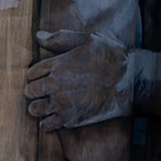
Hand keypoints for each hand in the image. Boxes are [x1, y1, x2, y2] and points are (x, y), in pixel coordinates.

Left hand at [25, 29, 143, 130]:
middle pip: (30, 91)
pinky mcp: (71, 118)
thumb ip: (60, 38)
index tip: (41, 77)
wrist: (130, 81)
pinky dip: (47, 122)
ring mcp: (63, 103)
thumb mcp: (87, 40)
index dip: (34, 75)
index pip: (31, 73)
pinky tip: (54, 117)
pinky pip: (47, 125)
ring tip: (46, 105)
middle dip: (33, 91)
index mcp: (58, 64)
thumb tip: (38, 36)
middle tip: (42, 92)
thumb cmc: (110, 57)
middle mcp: (56, 84)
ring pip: (34, 109)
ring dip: (37, 107)